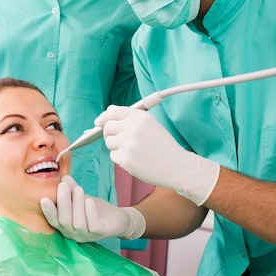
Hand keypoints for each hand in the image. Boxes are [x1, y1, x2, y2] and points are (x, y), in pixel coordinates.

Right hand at [40, 175, 145, 241]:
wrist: (118, 219)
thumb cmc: (95, 208)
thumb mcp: (81, 198)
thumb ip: (71, 189)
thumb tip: (62, 177)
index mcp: (65, 225)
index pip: (53, 220)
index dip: (48, 211)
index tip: (44, 198)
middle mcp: (73, 233)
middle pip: (64, 220)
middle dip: (62, 202)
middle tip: (62, 185)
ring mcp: (86, 235)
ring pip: (78, 222)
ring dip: (77, 204)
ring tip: (78, 189)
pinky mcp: (100, 233)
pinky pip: (93, 225)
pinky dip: (90, 212)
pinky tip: (89, 201)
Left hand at [95, 106, 220, 205]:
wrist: (177, 166)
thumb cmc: (163, 145)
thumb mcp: (150, 124)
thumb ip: (130, 117)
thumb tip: (109, 110)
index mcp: (140, 117)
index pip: (113, 112)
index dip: (103, 117)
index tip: (99, 122)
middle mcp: (133, 128)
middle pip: (107, 127)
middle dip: (109, 134)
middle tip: (120, 140)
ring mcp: (128, 144)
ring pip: (109, 142)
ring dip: (117, 147)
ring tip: (134, 151)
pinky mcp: (126, 159)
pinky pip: (113, 156)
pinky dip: (121, 159)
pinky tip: (135, 160)